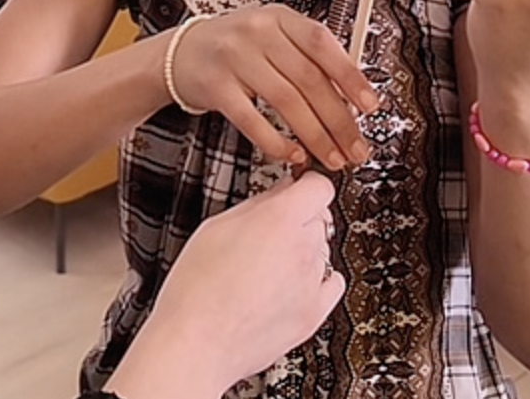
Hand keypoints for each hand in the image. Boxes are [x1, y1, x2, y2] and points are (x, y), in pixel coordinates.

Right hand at [108, 173, 345, 398]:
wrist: (196, 343)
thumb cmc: (196, 288)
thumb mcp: (216, 227)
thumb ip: (257, 204)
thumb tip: (280, 192)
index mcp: (278, 220)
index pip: (319, 186)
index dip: (305, 186)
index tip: (297, 190)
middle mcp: (303, 248)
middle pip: (320, 218)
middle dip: (300, 220)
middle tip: (270, 233)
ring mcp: (312, 282)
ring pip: (324, 250)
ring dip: (305, 251)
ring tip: (268, 268)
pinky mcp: (314, 313)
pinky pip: (333, 283)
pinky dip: (318, 280)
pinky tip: (291, 284)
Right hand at [167, 6, 380, 169]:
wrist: (180, 52)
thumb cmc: (236, 47)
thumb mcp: (273, 36)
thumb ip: (308, 57)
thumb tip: (352, 96)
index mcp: (280, 18)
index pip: (322, 43)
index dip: (350, 76)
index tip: (370, 105)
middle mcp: (258, 33)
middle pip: (308, 78)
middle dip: (338, 119)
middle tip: (355, 147)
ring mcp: (234, 58)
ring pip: (286, 101)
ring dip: (315, 135)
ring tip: (332, 157)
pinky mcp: (216, 87)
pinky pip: (252, 119)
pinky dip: (276, 141)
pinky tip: (293, 154)